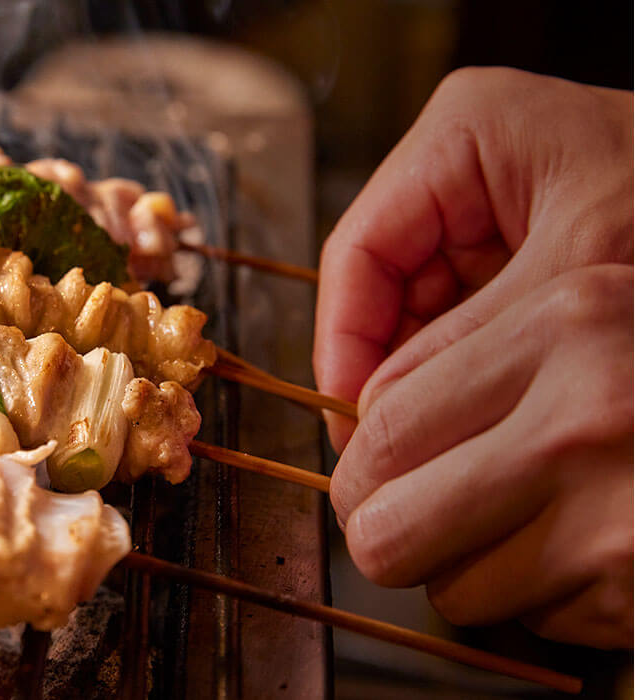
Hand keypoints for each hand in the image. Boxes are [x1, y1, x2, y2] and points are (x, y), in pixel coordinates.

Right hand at [314, 67, 631, 450]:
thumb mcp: (580, 269)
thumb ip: (471, 338)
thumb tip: (379, 409)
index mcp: (460, 135)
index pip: (358, 250)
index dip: (341, 339)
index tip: (348, 414)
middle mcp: (460, 171)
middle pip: (381, 286)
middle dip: (384, 366)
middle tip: (388, 443)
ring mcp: (484, 213)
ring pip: (413, 313)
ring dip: (422, 377)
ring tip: (435, 437)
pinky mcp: (508, 252)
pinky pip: (457, 323)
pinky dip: (461, 373)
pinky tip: (473, 414)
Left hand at [332, 265, 632, 647]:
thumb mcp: (599, 320)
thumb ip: (489, 362)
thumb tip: (366, 428)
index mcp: (569, 318)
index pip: (382, 418)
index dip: (361, 468)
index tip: (371, 483)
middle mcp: (588, 407)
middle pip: (386, 517)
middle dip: (385, 535)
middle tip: (404, 530)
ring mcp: (620, 506)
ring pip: (450, 584)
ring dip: (468, 576)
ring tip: (526, 538)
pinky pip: (535, 620)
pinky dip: (547, 605)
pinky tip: (595, 560)